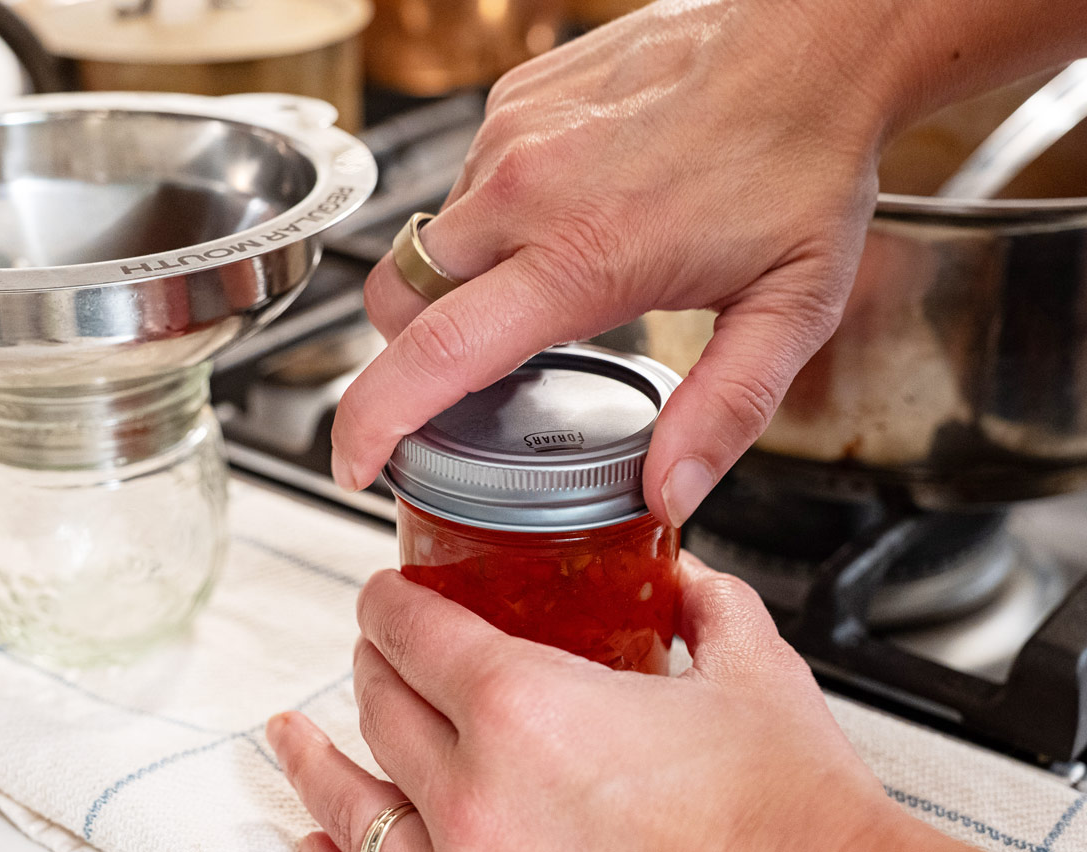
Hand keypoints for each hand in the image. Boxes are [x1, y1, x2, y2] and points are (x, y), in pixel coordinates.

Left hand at [267, 557, 914, 851]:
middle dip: (371, 664)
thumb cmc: (794, 817)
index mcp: (529, 709)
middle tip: (376, 649)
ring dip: (318, 765)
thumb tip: (687, 583)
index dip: (386, 600)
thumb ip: (706, 607)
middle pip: (380, 708)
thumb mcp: (749, 672)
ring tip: (290, 741)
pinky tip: (319, 850)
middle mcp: (479, 798)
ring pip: (355, 808)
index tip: (382, 593)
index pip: (415, 631)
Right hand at [331, 0, 889, 525]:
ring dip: (462, 284)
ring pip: (430, 242)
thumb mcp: (787, 310)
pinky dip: (494, 221)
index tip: (354, 460)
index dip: (374, 420)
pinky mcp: (516, 98)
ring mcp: (511, 133)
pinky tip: (565, 216)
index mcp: (583, 255)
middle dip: (412, 353)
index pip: (434, 355)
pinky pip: (465, 182)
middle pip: (395, 299)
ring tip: (550, 281)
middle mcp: (526, 188)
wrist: (813, 41)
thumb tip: (669, 490)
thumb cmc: (803, 160)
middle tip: (477, 375)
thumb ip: (723, 412)